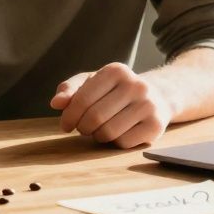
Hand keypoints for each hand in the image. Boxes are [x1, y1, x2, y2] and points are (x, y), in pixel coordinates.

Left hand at [50, 63, 174, 148]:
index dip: (69, 116)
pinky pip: (123, 143)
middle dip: (83, 128)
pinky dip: (115, 142)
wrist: (157, 96)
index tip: (66, 125)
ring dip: (98, 136)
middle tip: (83, 128)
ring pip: (108, 132)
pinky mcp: (156, 125)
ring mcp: (148, 105)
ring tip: (100, 130)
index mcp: (115, 71)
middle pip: (94, 118)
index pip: (82, 99)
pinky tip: (118, 133)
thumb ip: (71, 89)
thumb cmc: (116, 91)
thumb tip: (56, 103)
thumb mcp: (92, 83)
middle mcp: (135, 85)